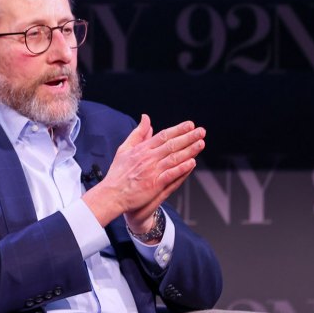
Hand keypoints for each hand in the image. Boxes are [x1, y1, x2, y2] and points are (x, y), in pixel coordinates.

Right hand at [82, 114, 204, 228]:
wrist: (112, 194)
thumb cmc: (118, 173)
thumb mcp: (125, 148)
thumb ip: (138, 133)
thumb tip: (146, 118)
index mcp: (142, 149)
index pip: (163, 136)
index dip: (178, 129)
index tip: (190, 125)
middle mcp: (148, 158)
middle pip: (172, 145)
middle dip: (188, 137)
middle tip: (201, 131)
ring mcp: (152, 171)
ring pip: (174, 158)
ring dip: (189, 150)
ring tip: (201, 144)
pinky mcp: (154, 184)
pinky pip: (171, 174)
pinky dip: (182, 168)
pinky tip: (192, 163)